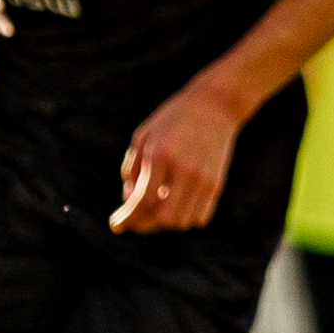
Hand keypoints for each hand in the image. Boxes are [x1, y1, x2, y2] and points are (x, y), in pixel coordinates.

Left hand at [113, 85, 241, 232]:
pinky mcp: (216, 184)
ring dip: (164, 223)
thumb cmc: (172, 120)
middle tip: (134, 221)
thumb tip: (129, 201)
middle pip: (163, 217)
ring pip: (182, 221)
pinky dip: (184, 219)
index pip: (143, 200)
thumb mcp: (144, 136)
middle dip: (144, 224)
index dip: (128, 218)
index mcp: (161, 155)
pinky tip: (173, 206)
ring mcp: (204, 179)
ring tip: (153, 209)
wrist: (215, 107)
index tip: (116, 225)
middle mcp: (184, 170)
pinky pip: (199, 217)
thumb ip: (133, 170)